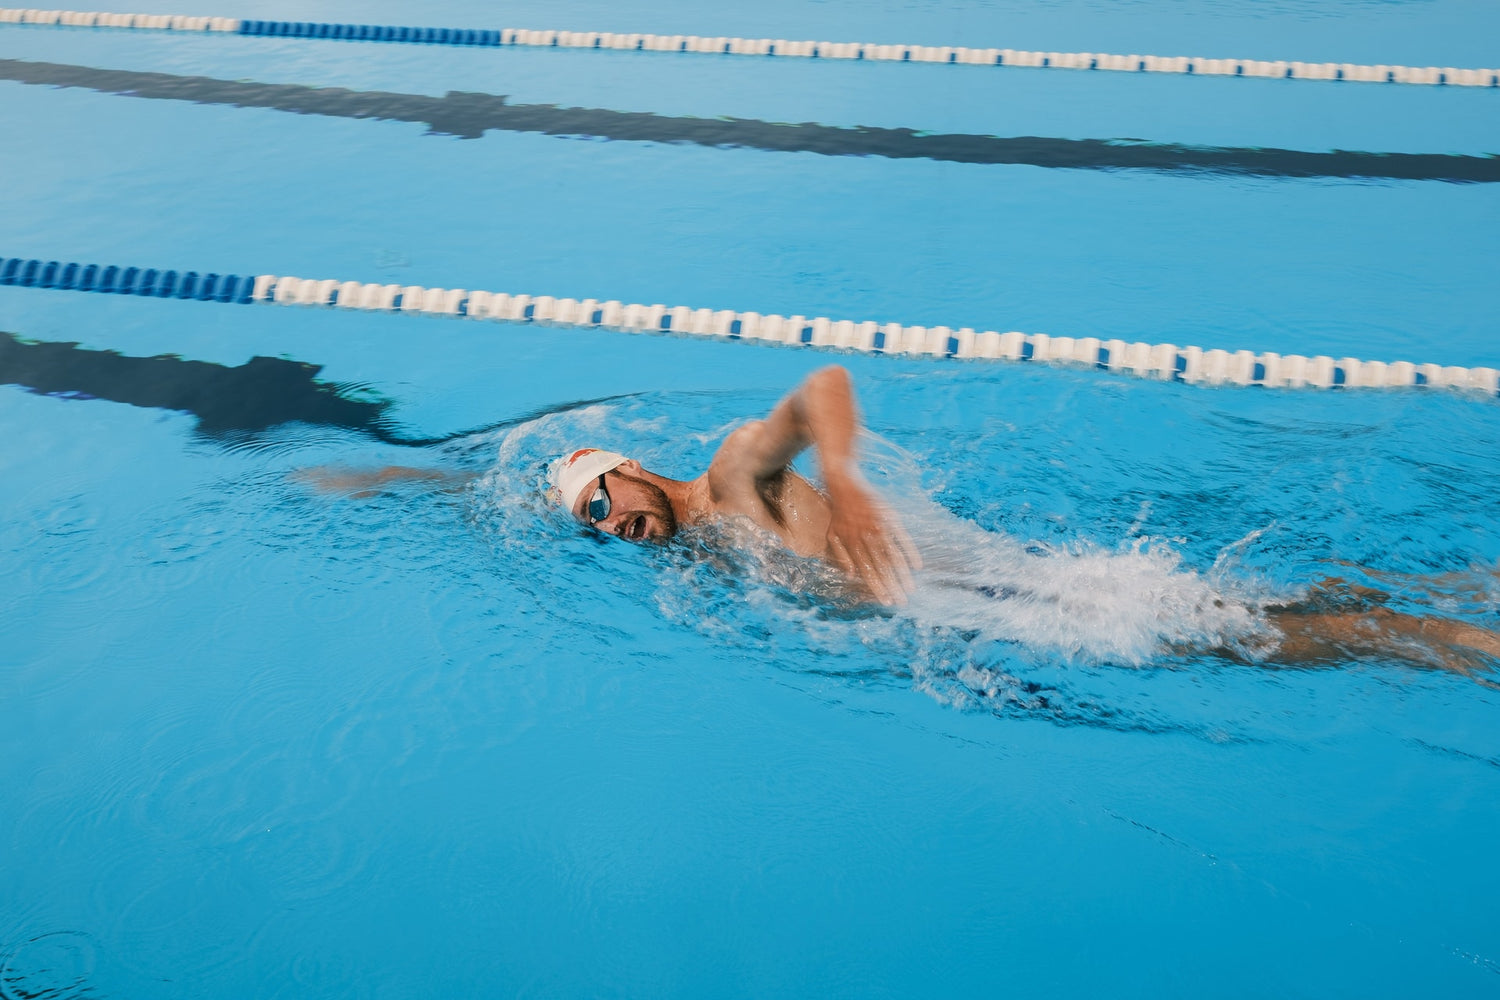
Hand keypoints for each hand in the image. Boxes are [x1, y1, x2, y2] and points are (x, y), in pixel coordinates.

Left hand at [822, 467, 921, 605]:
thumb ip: (839, 554)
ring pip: (892, 555)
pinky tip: (917, 565)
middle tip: (902, 602)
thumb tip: (850, 574)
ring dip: (902, 574)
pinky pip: (902, 537)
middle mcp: (865, 537)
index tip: (886, 601)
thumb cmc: (837, 511)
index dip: (877, 587)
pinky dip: (910, 551)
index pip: (866, 571)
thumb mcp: (832, 533)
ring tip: (911, 589)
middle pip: (881, 567)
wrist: (843, 481)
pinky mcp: (889, 516)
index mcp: (852, 543)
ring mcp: (878, 526)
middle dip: (892, 586)